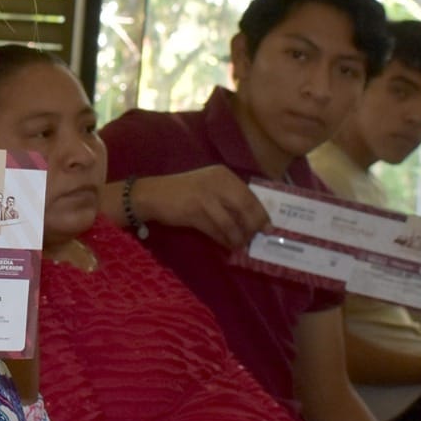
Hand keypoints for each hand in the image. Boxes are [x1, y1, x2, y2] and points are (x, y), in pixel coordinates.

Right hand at [131, 166, 268, 249]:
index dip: (261, 212)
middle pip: (244, 207)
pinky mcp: (194, 212)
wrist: (151, 195)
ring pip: (230, 222)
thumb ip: (228, 199)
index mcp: (223, 175)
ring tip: (240, 245)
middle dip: (253, 226)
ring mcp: (205, 197)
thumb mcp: (208, 188)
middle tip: (256, 238)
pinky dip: (223, 240)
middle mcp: (216, 182)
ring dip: (237, 237)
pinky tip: (226, 245)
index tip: (268, 226)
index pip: (249, 194)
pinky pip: (215, 230)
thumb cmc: (182, 192)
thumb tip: (251, 220)